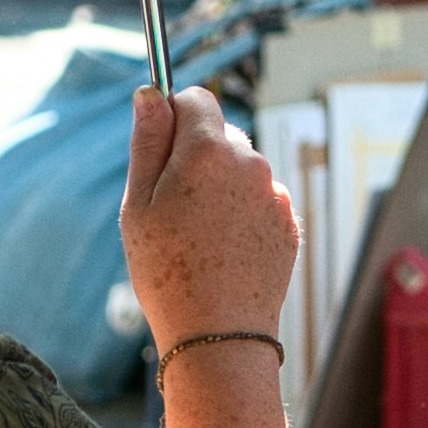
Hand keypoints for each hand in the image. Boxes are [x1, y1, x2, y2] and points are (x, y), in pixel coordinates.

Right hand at [121, 86, 294, 349]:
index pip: (197, 98)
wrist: (217, 334)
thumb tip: (151, 93)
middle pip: (220, 135)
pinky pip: (260, 201)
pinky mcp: (289, 223)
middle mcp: (250, 163)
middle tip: (173, 206)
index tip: (162, 144)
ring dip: (222, 187)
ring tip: (200, 236)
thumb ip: (148, 140)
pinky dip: (242, 214)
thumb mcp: (139, 202)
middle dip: (197, 156)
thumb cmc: (165, 270)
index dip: (175, 115)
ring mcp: (274, 194)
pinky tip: (225, 250)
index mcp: (208, 151)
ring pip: (241, 170)